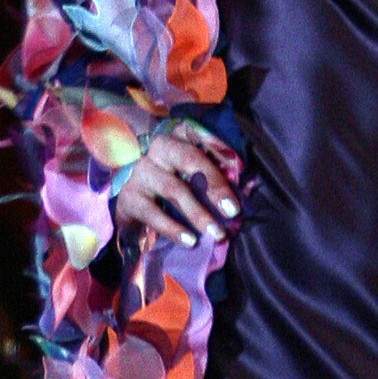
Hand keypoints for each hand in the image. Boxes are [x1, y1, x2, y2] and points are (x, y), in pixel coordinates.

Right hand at [115, 118, 241, 246]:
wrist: (135, 204)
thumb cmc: (173, 186)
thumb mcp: (192, 176)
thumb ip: (217, 178)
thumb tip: (248, 187)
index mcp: (179, 138)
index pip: (202, 137)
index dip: (222, 151)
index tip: (241, 169)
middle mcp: (158, 149)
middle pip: (188, 158)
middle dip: (214, 185)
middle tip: (232, 211)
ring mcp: (142, 171)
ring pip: (173, 188)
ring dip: (198, 213)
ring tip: (216, 234)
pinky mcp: (130, 196)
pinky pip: (153, 213)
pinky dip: (173, 228)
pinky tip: (190, 240)